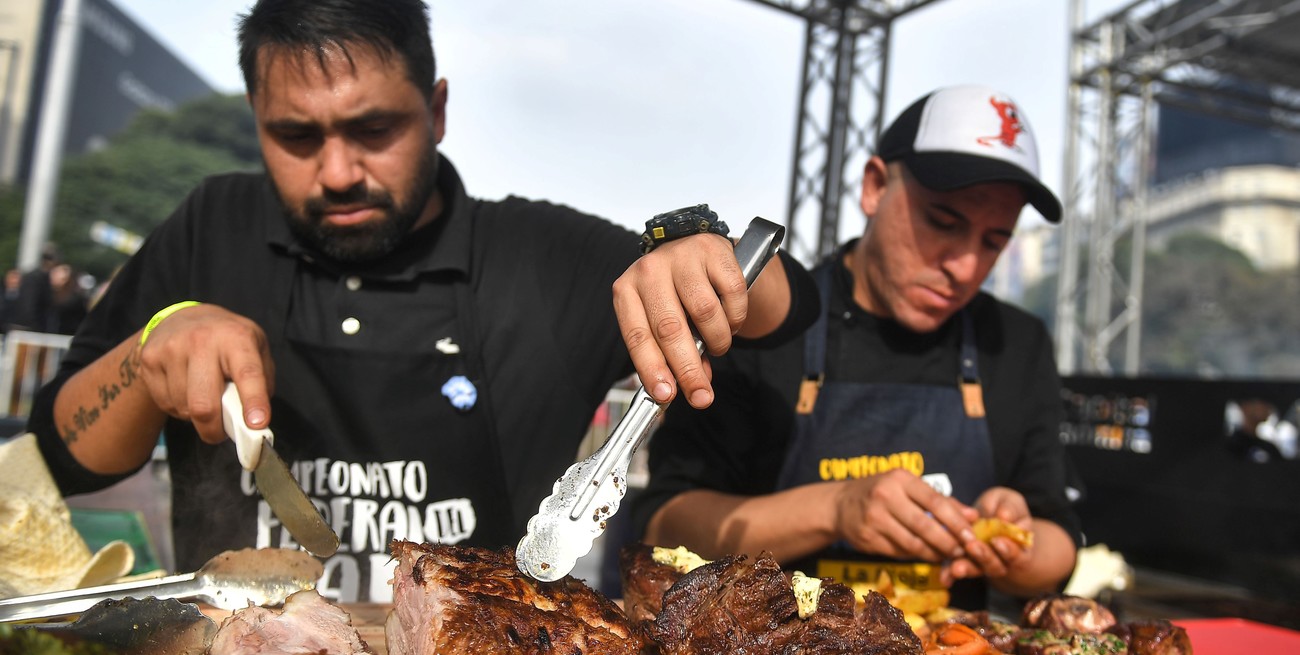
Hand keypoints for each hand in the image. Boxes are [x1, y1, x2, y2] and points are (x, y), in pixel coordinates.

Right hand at [135, 303, 274, 443]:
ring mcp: (172, 348)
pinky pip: (165, 404)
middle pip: (204, 404)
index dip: (253, 401)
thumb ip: (261, 384)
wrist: (182, 319)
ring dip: (196, 416)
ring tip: (203, 396)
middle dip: (214, 430)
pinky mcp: (149, 360)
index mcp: (236, 337)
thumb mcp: (256, 351)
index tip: (257, 424)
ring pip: (184, 408)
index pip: (248, 373)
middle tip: (220, 433)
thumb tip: (255, 421)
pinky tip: (185, 389)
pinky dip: (178, 407)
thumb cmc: (228, 341)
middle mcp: (202, 340)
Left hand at [611, 233, 746, 407]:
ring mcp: (682, 256)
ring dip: (717, 340)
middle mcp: (650, 270)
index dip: (651, 368)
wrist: (694, 248)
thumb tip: (694, 387)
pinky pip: (731, 294)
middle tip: (702, 395)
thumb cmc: (674, 293)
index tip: (666, 395)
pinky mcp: (714, 250)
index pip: (637, 336)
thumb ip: (673, 353)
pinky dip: (735, 317)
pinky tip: (730, 321)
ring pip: (704, 311)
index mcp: (627, 290)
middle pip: (669, 328)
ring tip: (718, 346)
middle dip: (687, 369)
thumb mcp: (663, 320)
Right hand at [832, 469, 978, 562]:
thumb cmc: (882, 492)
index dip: (956, 521)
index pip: (935, 501)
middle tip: (963, 552)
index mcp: (900, 479)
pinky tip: (926, 555)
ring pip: (913, 543)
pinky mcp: (867, 538)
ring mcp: (874, 519)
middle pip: (925, 526)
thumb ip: (941, 500)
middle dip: (948, 542)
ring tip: (948, 555)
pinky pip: (899, 552)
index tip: (972, 535)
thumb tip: (972, 516)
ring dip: (935, 553)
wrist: (840, 505)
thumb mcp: (907, 487)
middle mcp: (885, 496)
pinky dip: (916, 556)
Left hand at [943, 487, 1032, 583]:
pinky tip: (944, 577)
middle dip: (983, 557)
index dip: (1008, 550)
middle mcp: (1001, 560)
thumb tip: (1004, 516)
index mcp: (1018, 547)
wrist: (989, 514)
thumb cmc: (1003, 507)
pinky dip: (950, 573)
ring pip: (976, 569)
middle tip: (972, 546)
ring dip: (966, 567)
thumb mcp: (1009, 502)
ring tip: (956, 567)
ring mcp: (982, 563)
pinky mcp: (962, 560)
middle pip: (995, 565)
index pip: (1017, 554)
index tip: (998, 541)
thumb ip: (1010, 509)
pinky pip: (957, 568)